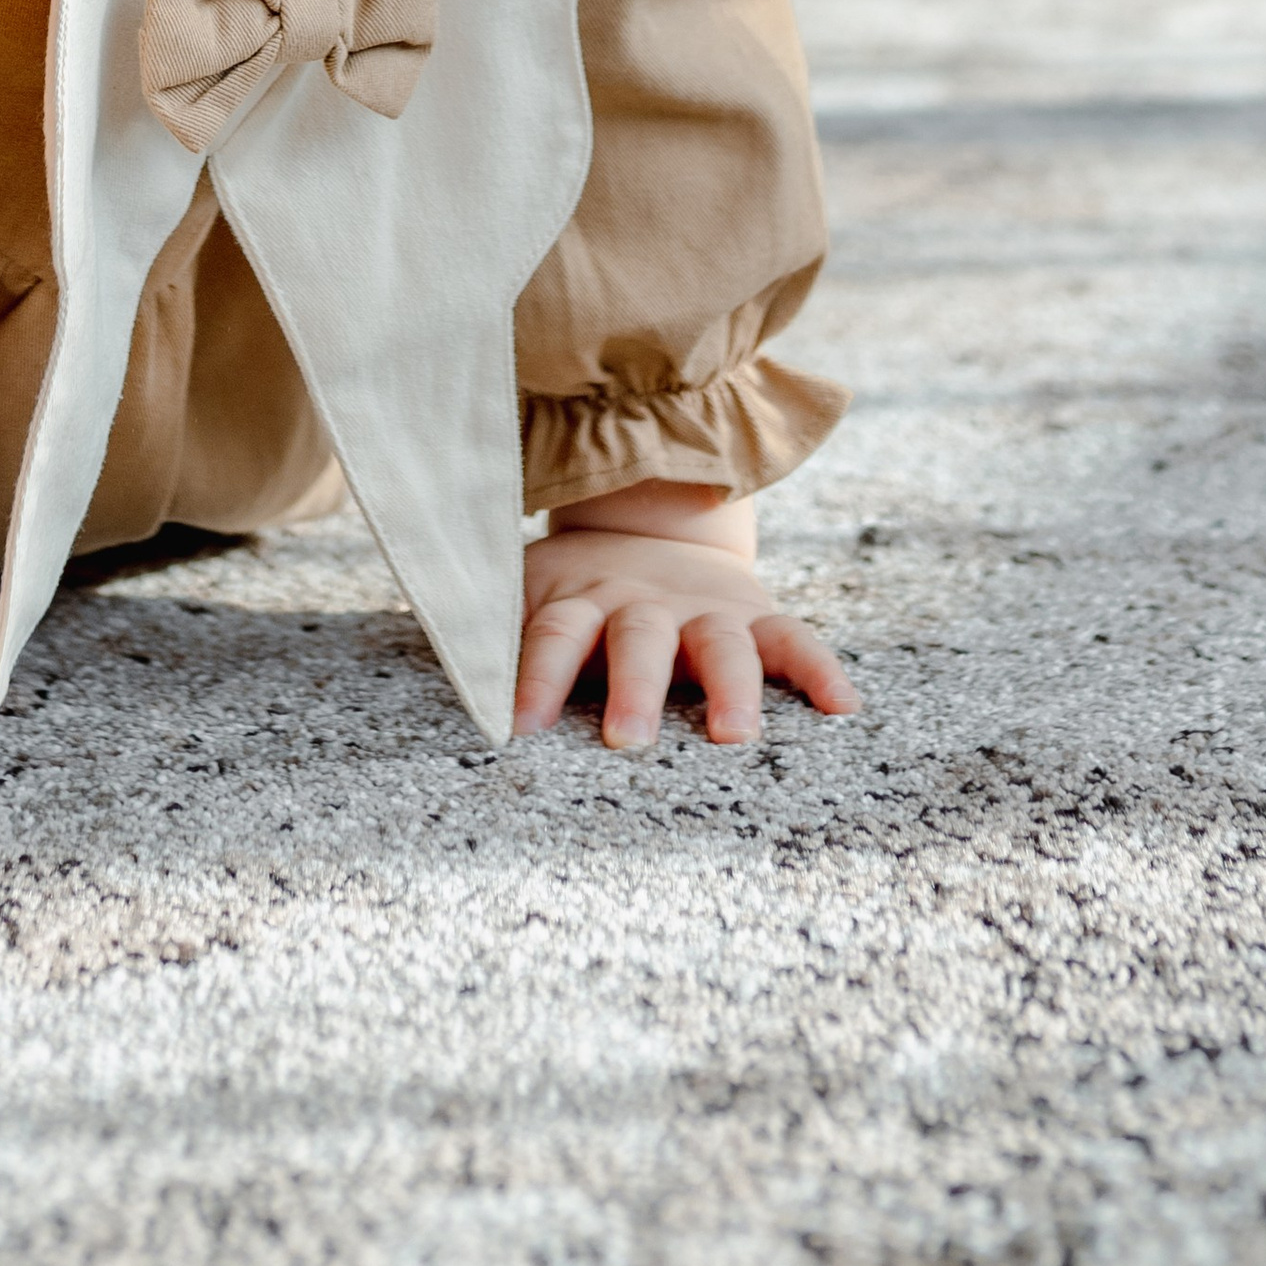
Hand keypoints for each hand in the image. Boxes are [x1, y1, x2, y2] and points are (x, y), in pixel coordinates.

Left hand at [516, 493, 856, 749]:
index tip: (519, 730)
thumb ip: (483, 631)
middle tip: (627, 741)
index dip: (534, 677)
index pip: (553, 636)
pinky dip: (820, 672)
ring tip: (734, 737)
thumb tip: (420, 663)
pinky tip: (844, 709)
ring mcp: (705, 609)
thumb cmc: (575, 592)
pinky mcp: (757, 616)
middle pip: (636, 641)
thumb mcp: (522, 593)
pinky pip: (796, 642)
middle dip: (632, 690)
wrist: (652, 525)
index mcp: (581, 600)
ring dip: (728, 688)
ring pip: (719, 645)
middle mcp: (643, 602)